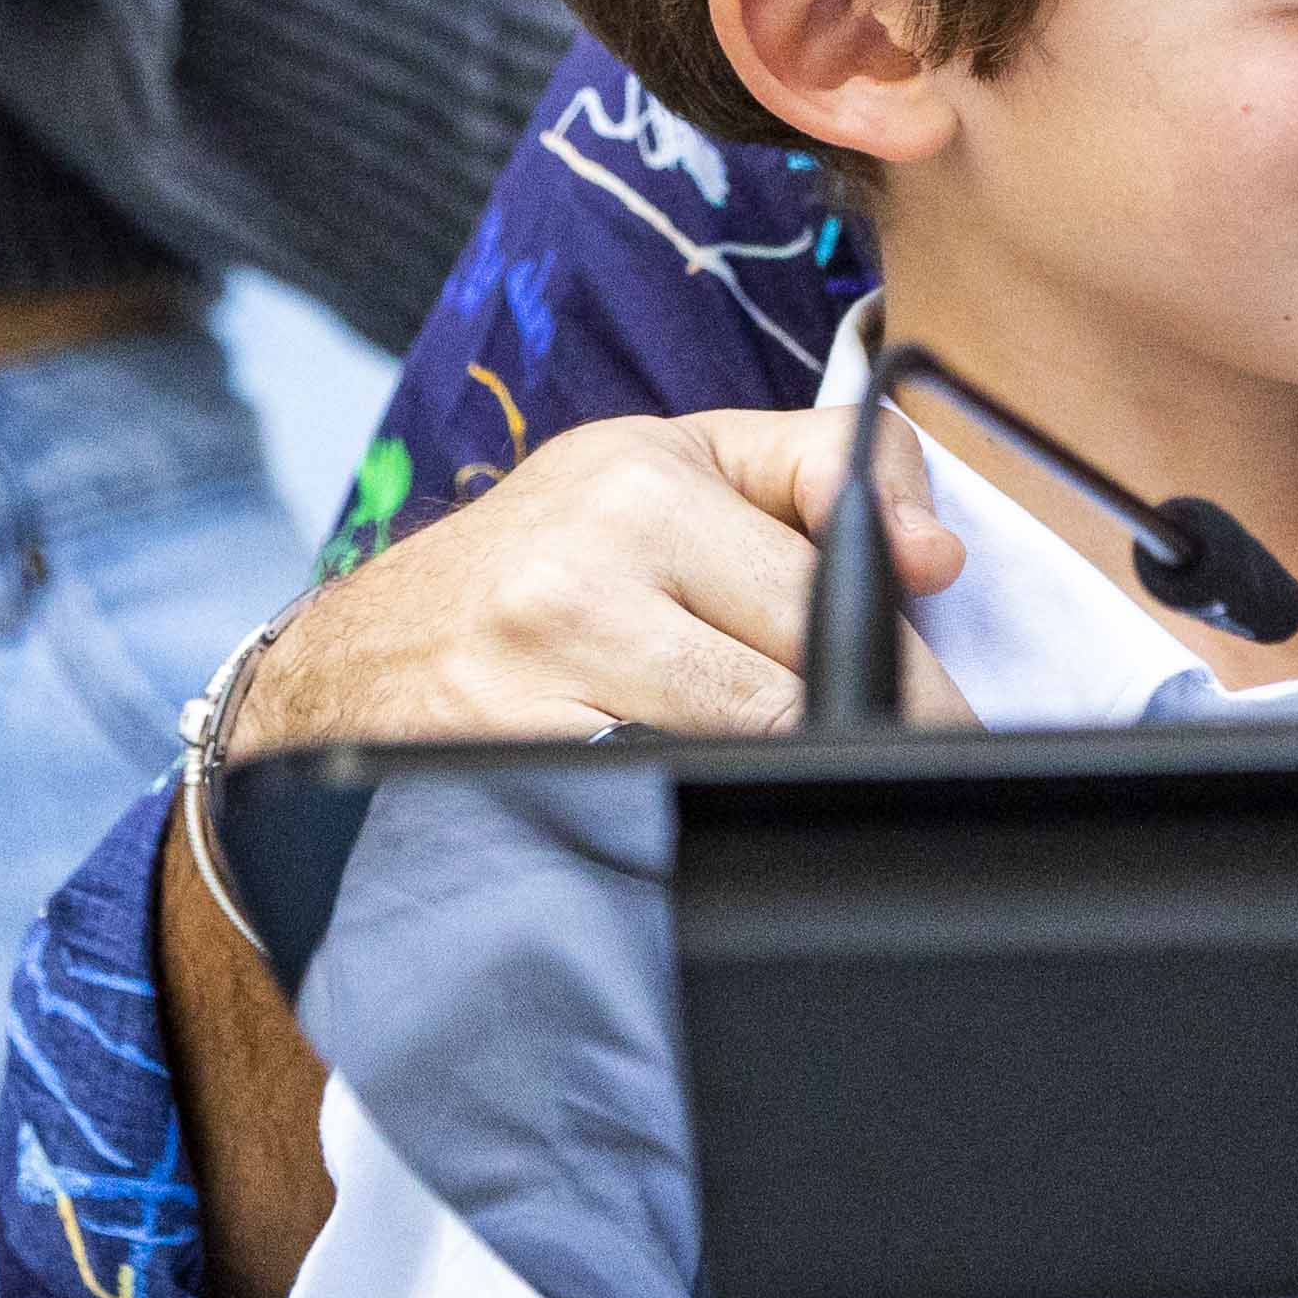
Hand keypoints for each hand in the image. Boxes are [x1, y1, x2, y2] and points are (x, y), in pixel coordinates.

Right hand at [216, 407, 979, 754]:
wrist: (350, 668)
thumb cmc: (538, 566)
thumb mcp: (667, 470)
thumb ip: (818, 472)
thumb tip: (937, 559)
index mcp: (646, 473)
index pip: (832, 577)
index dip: (904, 659)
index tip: (947, 720)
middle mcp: (587, 560)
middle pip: (797, 680)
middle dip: (867, 739)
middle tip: (909, 787)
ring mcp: (538, 674)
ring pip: (740, 755)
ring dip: (792, 790)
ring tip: (815, 807)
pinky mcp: (507, 769)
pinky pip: (659, 809)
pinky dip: (702, 824)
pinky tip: (710, 826)